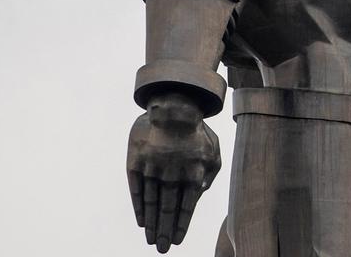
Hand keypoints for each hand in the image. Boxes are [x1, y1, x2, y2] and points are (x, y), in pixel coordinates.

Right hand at [127, 92, 221, 252]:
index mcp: (193, 172)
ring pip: (152, 203)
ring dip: (151, 224)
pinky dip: (140, 207)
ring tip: (151, 240)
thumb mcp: (213, 150)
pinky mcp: (137, 162)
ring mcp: (153, 168)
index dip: (181, 225)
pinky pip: (138, 190)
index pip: (186, 206)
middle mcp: (173, 173)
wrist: (173, 108)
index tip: (176, 240)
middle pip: (167, 209)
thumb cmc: (196, 132)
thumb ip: (209, 174)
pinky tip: (141, 221)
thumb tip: (199, 192)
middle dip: (164, 231)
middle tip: (162, 249)